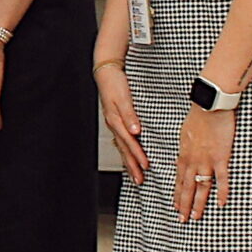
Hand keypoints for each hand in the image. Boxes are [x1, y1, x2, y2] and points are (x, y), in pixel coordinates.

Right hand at [96, 60, 145, 178]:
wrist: (106, 71)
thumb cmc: (114, 82)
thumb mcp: (123, 97)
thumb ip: (129, 115)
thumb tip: (135, 132)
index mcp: (115, 119)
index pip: (128, 142)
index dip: (137, 155)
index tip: (146, 166)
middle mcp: (113, 123)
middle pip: (123, 149)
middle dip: (132, 166)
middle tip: (140, 180)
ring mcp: (113, 123)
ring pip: (121, 147)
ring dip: (128, 162)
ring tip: (135, 174)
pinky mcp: (115, 120)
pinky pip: (120, 140)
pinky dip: (125, 151)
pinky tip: (128, 156)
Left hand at [174, 106, 234, 221]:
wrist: (209, 107)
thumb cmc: (198, 117)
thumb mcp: (185, 134)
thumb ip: (185, 149)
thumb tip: (182, 158)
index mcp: (183, 155)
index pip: (178, 180)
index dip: (177, 194)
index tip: (175, 207)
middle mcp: (192, 161)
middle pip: (186, 187)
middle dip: (183, 205)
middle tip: (182, 219)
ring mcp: (206, 161)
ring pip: (200, 187)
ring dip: (198, 203)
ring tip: (195, 217)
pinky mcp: (220, 158)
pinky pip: (221, 179)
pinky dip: (221, 192)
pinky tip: (220, 203)